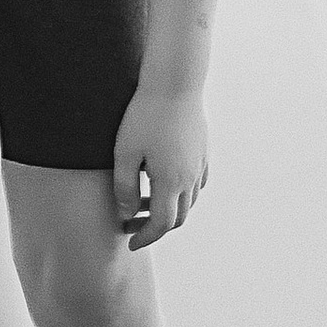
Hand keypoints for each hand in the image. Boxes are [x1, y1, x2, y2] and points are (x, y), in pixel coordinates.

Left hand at [114, 82, 208, 251]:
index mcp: (170, 182)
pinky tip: (166, 183)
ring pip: (190, 201)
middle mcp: (190, 178)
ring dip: (169, 209)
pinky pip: (198, 182)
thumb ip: (123, 188)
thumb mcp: (124, 154)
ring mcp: (199, 164)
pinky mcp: (202, 150)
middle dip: (155, 227)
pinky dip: (183, 193)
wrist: (174, 83)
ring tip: (143, 202)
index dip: (146, 237)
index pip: (161, 224)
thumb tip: (126, 215)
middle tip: (131, 225)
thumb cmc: (144, 116)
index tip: (130, 243)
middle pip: (179, 217)